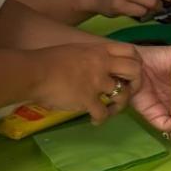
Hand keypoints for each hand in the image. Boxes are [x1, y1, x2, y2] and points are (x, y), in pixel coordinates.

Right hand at [30, 41, 147, 124]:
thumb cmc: (48, 60)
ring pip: (123, 95)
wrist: (33, 72)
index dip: (136, 61)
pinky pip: (103, 113)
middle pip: (135, 71)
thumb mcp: (76, 50)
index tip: (130, 72)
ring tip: (110, 110)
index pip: (130, 50)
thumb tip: (97, 65)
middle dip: (136, 83)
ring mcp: (96, 82)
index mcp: (99, 50)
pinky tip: (94, 120)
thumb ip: (91, 56)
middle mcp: (102, 64)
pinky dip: (101, 119)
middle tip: (128, 92)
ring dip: (119, 105)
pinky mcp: (87, 100)